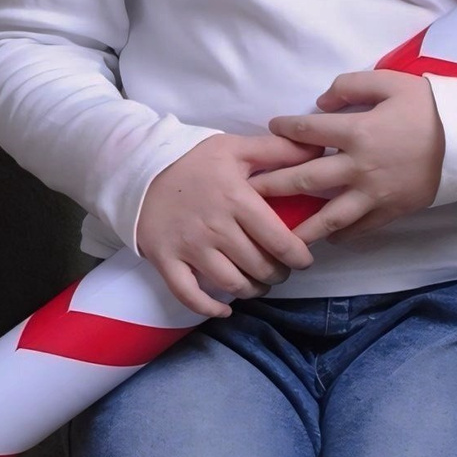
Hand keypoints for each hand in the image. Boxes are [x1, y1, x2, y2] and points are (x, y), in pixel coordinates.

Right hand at [135, 132, 319, 320]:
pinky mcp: (165, 260)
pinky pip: (189, 295)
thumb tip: (319, 148)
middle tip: (281, 270)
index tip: (304, 260)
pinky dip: (210, 308)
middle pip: (259, 266)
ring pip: (231, 283)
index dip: (298, 257)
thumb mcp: (236, 146)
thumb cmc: (192, 157)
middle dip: (277, 273)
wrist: (137, 165)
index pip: (279, 240)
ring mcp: (189, 247)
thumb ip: (279, 150)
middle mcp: (215, 228)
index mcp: (237, 200)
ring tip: (260, 284)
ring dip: (253, 290)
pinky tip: (226, 309)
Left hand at [267, 69, 444, 242]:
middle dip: (274, 185)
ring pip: (328, 217)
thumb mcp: (389, 82)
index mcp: (356, 132)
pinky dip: (341, 236)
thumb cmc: (427, 106)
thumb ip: (351, 86)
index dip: (284, 129)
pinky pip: (360, 228)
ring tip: (279, 236)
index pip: (307, 132)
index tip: (271, 130)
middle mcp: (358, 167)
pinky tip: (327, 238)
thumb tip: (321, 102)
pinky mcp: (390, 211)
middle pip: (306, 180)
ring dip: (300, 227)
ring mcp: (373, 194)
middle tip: (248, 192)